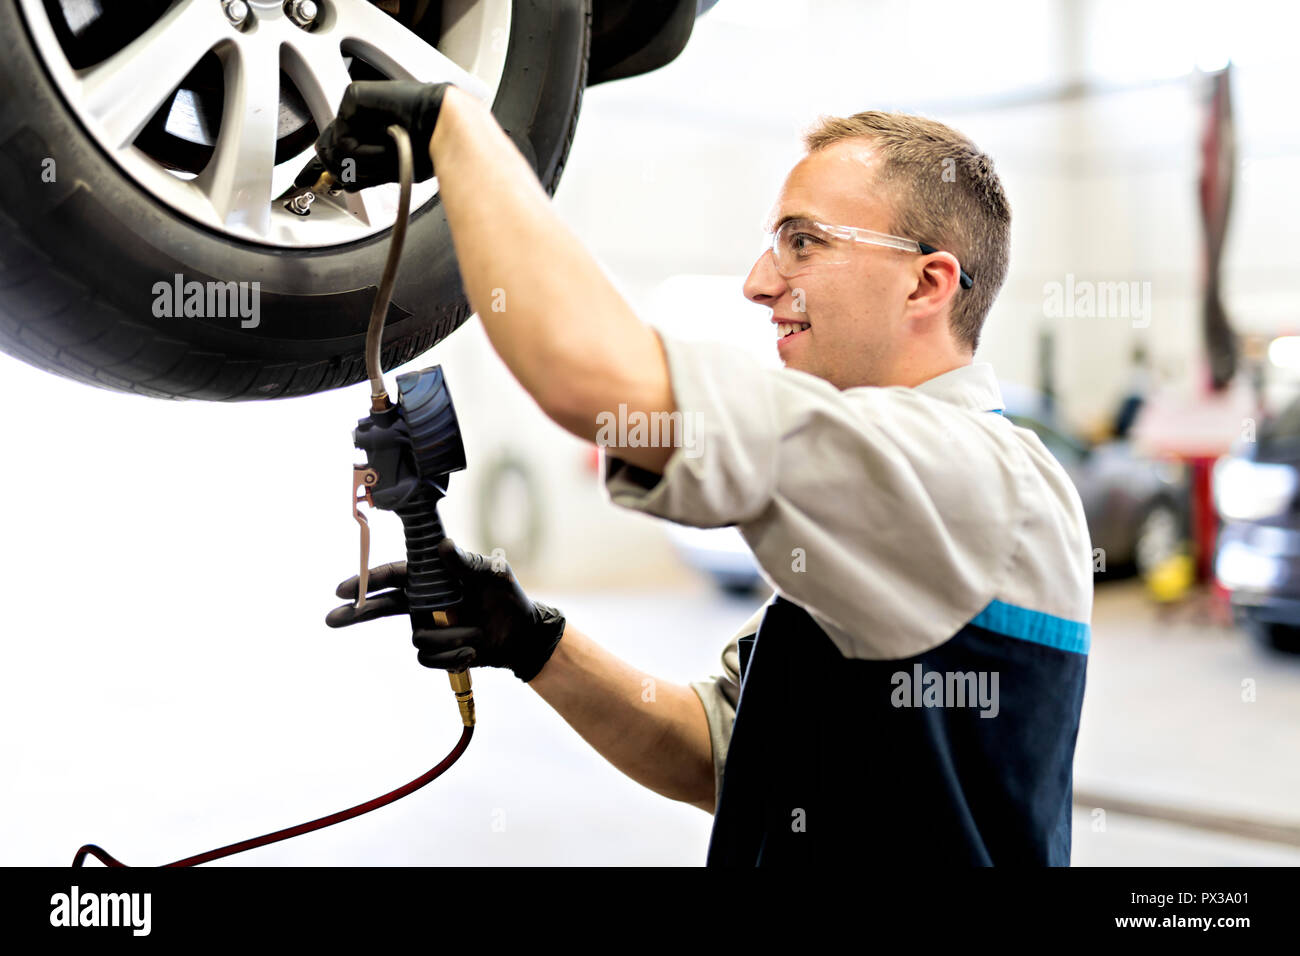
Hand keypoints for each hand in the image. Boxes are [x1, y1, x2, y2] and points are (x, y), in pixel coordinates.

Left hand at [314, 80, 452, 190]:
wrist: (443, 128)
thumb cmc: (429, 146)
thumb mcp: (390, 169)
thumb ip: (364, 172)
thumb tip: (342, 181)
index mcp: (367, 130)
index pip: (336, 152)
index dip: (338, 170)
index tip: (341, 182)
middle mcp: (358, 117)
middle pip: (328, 151)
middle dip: (348, 171)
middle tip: (377, 170)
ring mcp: (354, 107)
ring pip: (335, 149)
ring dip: (364, 163)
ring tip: (389, 155)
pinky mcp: (354, 98)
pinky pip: (343, 138)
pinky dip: (365, 152)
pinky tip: (385, 145)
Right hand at [326, 538, 565, 682]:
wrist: (522, 633)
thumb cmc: (507, 597)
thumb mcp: (492, 574)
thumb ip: (467, 563)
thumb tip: (444, 547)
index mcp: (432, 578)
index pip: (394, 575)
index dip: (367, 581)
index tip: (344, 590)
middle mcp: (423, 602)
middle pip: (381, 607)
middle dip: (357, 612)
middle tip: (332, 618)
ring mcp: (427, 627)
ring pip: (417, 637)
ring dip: (449, 637)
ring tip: (476, 632)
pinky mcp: (436, 651)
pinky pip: (428, 658)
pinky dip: (452, 655)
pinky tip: (472, 649)